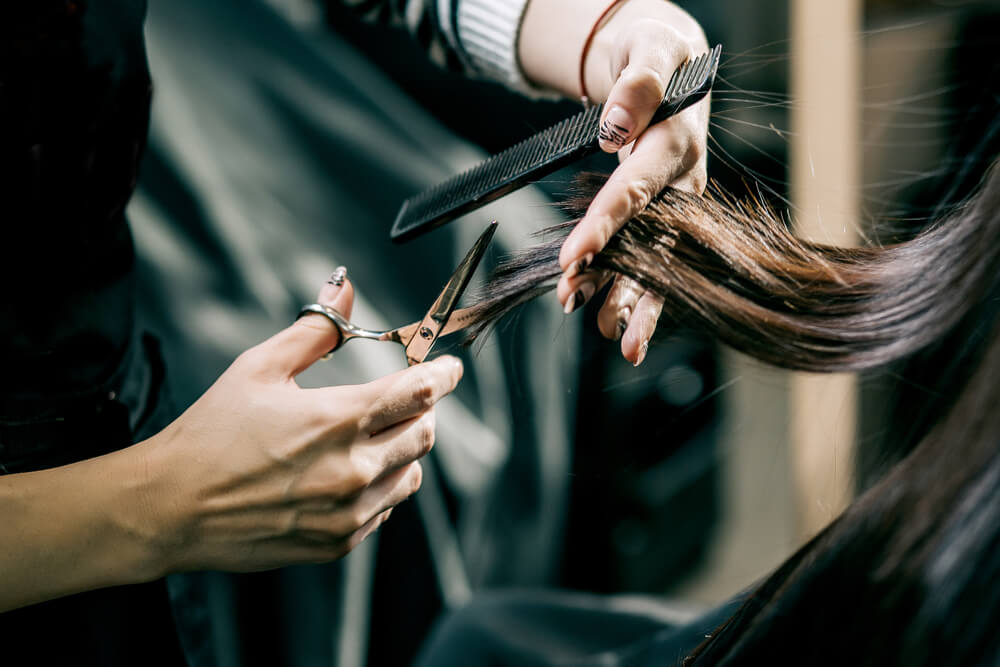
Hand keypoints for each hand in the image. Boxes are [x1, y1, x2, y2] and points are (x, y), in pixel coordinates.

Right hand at [133, 274, 463, 572]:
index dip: (444, 374)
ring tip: (364, 438)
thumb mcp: (259, 367)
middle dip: (421, 410)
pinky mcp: (338, 542)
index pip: (420, 392)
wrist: (171, 507)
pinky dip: (379, 487)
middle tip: (399, 400)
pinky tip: (344, 475)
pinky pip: (385, 510)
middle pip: (425, 432)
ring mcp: (348, 512)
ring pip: (411, 474)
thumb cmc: (212, 432)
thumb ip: (314, 329)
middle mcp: (352, 470)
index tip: (451, 368)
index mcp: (337, 419)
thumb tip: (344, 288)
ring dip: (401, 450)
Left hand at [520, 0, 708, 365]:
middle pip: (653, 241)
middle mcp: (680, 183)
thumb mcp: (651, 50)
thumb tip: (616, 126)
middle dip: (628, 285)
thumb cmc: (657, 53)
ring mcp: (672, 203)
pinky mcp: (660, 213)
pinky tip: (606, 315)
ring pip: (653, 259)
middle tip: (601, 323)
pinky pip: (645, 254)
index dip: (605, 225)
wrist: (670, 63)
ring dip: (627, 297)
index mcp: (677, 145)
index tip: (573, 257)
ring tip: (606, 332)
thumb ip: (639, 84)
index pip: (636, 189)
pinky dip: (627, 286)